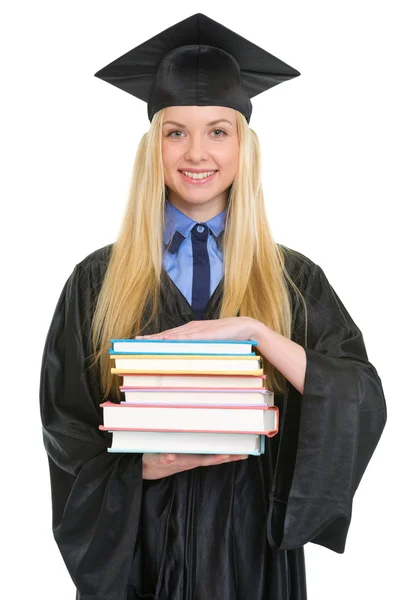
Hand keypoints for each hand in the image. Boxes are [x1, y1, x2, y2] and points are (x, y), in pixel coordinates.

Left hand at [135, 316, 259, 340]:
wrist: (244, 327)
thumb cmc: (229, 336)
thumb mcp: (210, 344)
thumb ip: (200, 347)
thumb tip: (190, 358)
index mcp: (192, 330)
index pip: (170, 335)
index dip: (155, 338)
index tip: (142, 340)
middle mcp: (191, 328)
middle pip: (167, 334)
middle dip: (151, 338)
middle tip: (135, 341)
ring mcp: (197, 329)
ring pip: (173, 335)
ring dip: (158, 338)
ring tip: (144, 342)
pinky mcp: (204, 333)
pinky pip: (186, 337)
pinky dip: (174, 338)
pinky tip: (165, 340)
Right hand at [142, 452, 248, 479]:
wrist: (147, 469)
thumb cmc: (152, 462)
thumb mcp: (154, 459)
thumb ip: (162, 458)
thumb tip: (170, 456)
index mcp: (185, 461)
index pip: (204, 459)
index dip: (217, 457)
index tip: (228, 454)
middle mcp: (191, 461)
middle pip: (213, 460)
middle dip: (229, 457)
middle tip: (245, 454)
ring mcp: (192, 461)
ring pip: (212, 458)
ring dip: (227, 456)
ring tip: (242, 454)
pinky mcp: (190, 459)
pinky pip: (207, 456)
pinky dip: (218, 454)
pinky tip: (228, 453)